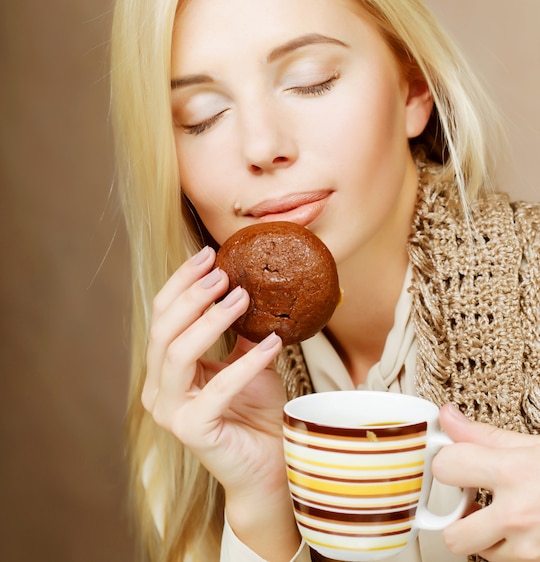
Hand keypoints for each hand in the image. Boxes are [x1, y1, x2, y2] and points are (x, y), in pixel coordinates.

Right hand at [142, 245, 286, 497]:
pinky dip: (247, 362)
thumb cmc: (255, 412)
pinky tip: (273, 342)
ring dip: (211, 320)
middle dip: (191, 295)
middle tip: (222, 272)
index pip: (162, 316)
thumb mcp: (248, 360)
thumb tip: (250, 284)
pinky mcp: (192, 430)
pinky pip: (217, 387)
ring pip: (178, 353)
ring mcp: (170, 412)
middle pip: (162, 329)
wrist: (270, 462)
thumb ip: (241, 330)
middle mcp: (158, 389)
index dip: (181, 283)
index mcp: (165, 370)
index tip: (208, 255)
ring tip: (241, 296)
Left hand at [434, 403, 539, 560]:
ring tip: (498, 515)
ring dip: (483, 537)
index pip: (446, 468)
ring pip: (480, 555)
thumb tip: (448, 417)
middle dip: (456, 520)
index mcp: (513, 472)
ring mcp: (532, 547)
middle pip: (453, 536)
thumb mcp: (532, 446)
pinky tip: (520, 527)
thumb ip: (483, 436)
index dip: (444, 462)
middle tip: (468, 501)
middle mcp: (519, 514)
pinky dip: (507, 548)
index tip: (452, 461)